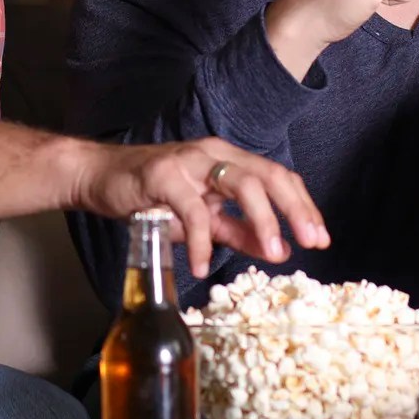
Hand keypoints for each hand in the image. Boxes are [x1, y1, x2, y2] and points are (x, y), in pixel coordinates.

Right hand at [70, 137, 329, 276]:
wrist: (99, 176)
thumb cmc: (151, 194)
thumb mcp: (202, 215)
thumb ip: (237, 230)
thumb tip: (277, 251)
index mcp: (229, 160)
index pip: (278, 177)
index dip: (303, 206)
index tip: (319, 237)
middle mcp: (215, 154)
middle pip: (268, 176)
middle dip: (295, 210)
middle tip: (310, 242)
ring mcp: (190, 162)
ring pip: (240, 184)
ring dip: (262, 220)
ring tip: (274, 252)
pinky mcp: (162, 175)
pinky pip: (193, 210)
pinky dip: (203, 241)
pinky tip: (205, 265)